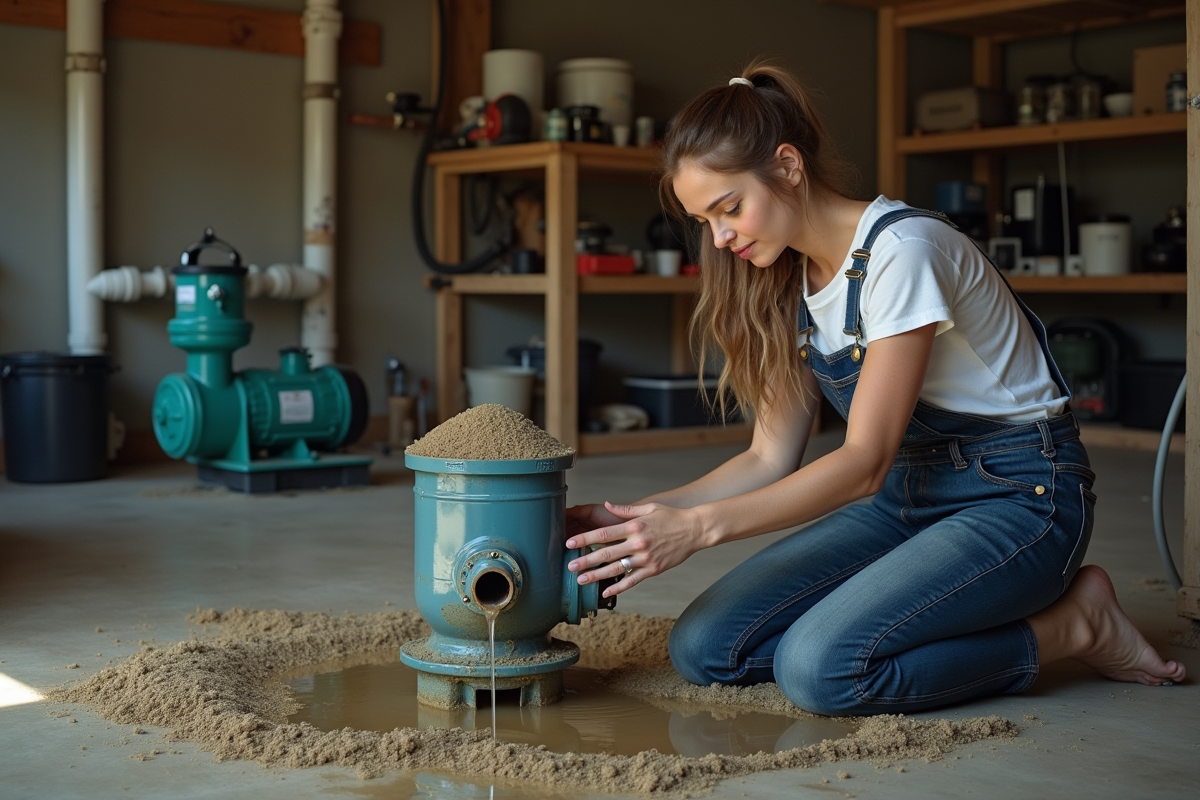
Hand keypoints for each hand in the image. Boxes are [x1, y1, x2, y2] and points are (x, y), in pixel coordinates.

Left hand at [565, 501, 705, 597]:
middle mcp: (638, 543)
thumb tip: (606, 505)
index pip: (604, 533)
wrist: (695, 530)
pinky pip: (633, 581)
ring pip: (616, 569)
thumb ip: (625, 509)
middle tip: (569, 566)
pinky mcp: (654, 570)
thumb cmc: (671, 517)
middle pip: (606, 553)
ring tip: (580, 580)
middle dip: (585, 560)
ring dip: (597, 576)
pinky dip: (618, 587)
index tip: (569, 543)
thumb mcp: (649, 508)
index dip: (585, 539)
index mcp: (634, 526)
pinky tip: (606, 591)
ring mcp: (646, 558)